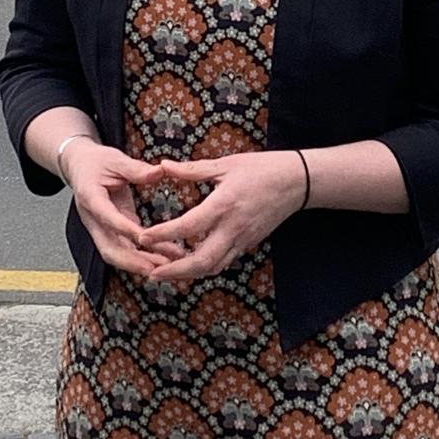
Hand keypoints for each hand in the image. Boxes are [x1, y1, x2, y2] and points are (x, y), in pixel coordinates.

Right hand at [62, 139, 183, 276]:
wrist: (79, 166)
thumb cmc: (94, 162)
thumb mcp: (116, 159)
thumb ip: (136, 168)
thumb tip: (159, 171)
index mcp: (90, 198)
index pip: (109, 218)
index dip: (127, 229)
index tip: (147, 237)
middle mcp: (93, 219)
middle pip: (109, 248)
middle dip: (133, 261)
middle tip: (157, 266)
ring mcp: (101, 228)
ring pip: (117, 253)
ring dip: (141, 262)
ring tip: (168, 265)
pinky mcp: (111, 230)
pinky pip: (125, 247)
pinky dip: (142, 255)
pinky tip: (163, 257)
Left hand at [136, 151, 306, 281]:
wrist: (296, 182)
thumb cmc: (261, 168)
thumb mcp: (225, 164)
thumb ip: (192, 170)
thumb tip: (163, 166)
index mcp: (223, 205)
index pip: (187, 226)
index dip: (162, 234)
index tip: (142, 237)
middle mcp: (233, 228)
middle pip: (201, 262)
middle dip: (174, 272)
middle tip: (151, 273)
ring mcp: (243, 239)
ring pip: (213, 267)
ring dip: (188, 274)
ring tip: (166, 273)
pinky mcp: (249, 244)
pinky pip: (224, 261)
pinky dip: (205, 266)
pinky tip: (191, 262)